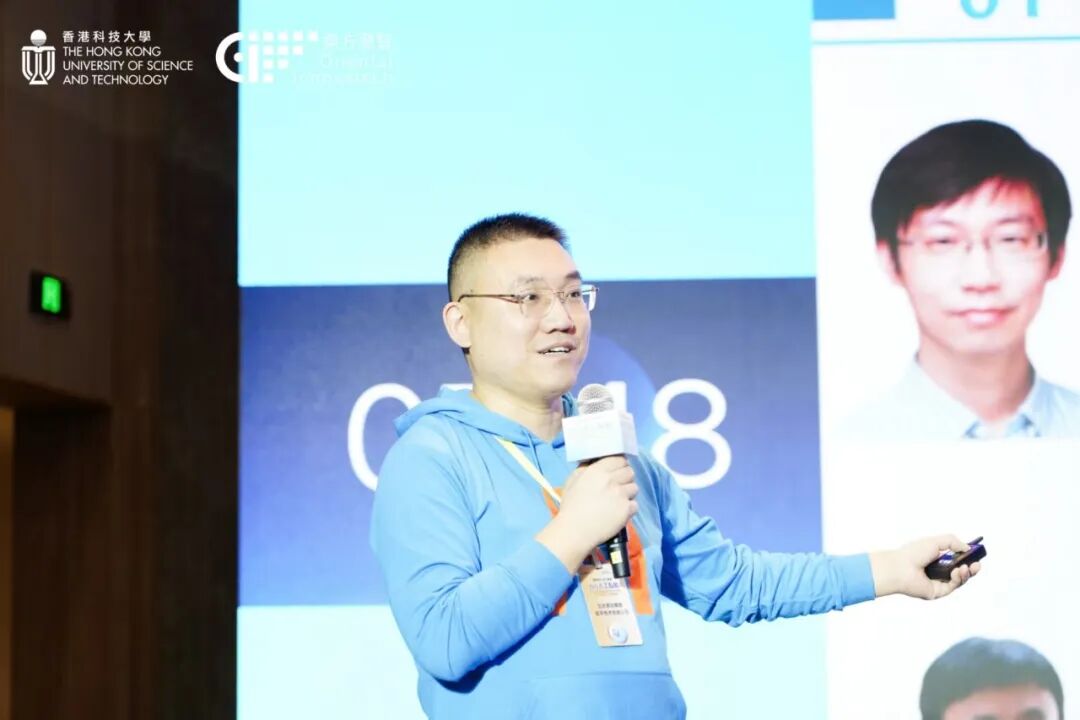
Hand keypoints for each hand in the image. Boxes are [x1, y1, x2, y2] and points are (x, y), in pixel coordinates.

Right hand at [535, 457, 637, 572]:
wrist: (575, 531)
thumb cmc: (571, 507)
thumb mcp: (572, 480)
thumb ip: (585, 467)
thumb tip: (595, 461)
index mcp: (597, 470)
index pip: (619, 458)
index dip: (619, 464)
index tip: (617, 470)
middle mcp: (611, 480)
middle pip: (630, 471)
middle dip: (625, 477)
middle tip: (618, 486)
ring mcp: (620, 494)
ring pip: (635, 487)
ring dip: (628, 493)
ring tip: (618, 501)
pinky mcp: (626, 509)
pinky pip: (635, 504)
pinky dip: (629, 509)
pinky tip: (618, 513)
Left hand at [869, 534, 980, 599]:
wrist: (899, 567)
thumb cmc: (913, 553)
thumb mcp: (935, 542)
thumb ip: (953, 542)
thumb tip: (967, 548)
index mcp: (935, 558)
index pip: (955, 559)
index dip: (967, 557)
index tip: (976, 554)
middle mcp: (937, 571)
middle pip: (960, 572)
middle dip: (971, 568)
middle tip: (978, 564)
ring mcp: (937, 582)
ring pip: (959, 580)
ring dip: (966, 574)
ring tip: (967, 567)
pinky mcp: (937, 592)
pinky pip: (952, 586)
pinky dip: (958, 579)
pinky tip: (958, 571)